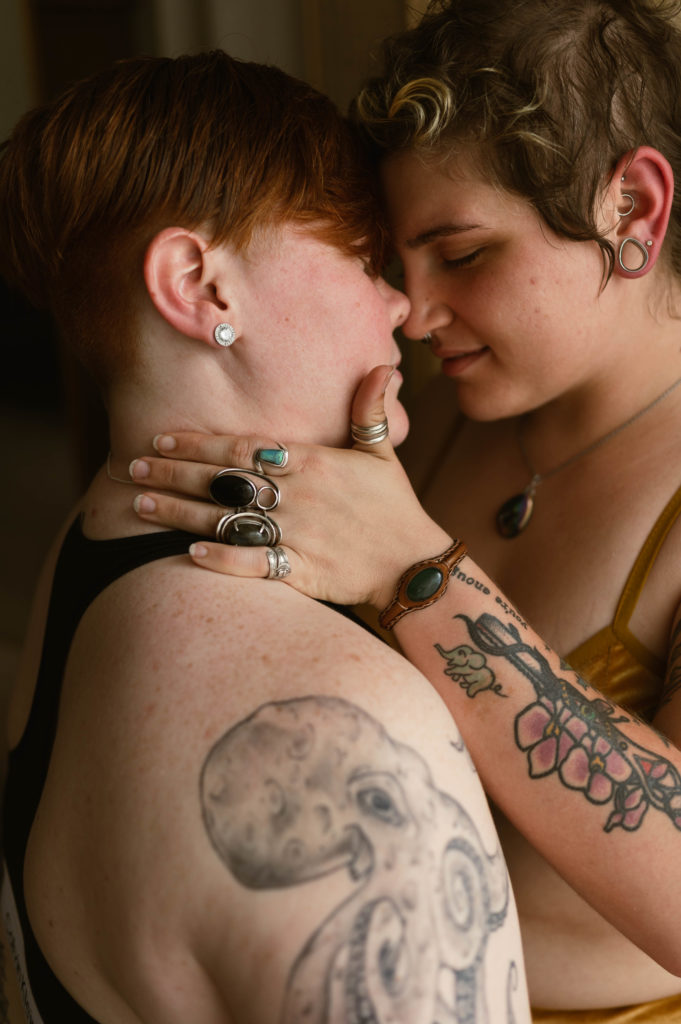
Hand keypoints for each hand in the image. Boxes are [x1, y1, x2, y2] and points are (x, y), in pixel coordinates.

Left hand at [130, 366, 451, 607]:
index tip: (162, 439)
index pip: (243, 448)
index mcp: (312, 462)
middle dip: (174, 473)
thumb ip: (370, 410)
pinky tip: (188, 552)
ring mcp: (298, 534)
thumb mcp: (382, 452)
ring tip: (141, 505)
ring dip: (181, 512)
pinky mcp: (302, 570)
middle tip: (132, 468)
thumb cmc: (394, 506)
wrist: (413, 565)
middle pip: (224, 480)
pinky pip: (254, 563)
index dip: (199, 443)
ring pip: (228, 519)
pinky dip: (222, 559)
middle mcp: (298, 495)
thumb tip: (384, 367)